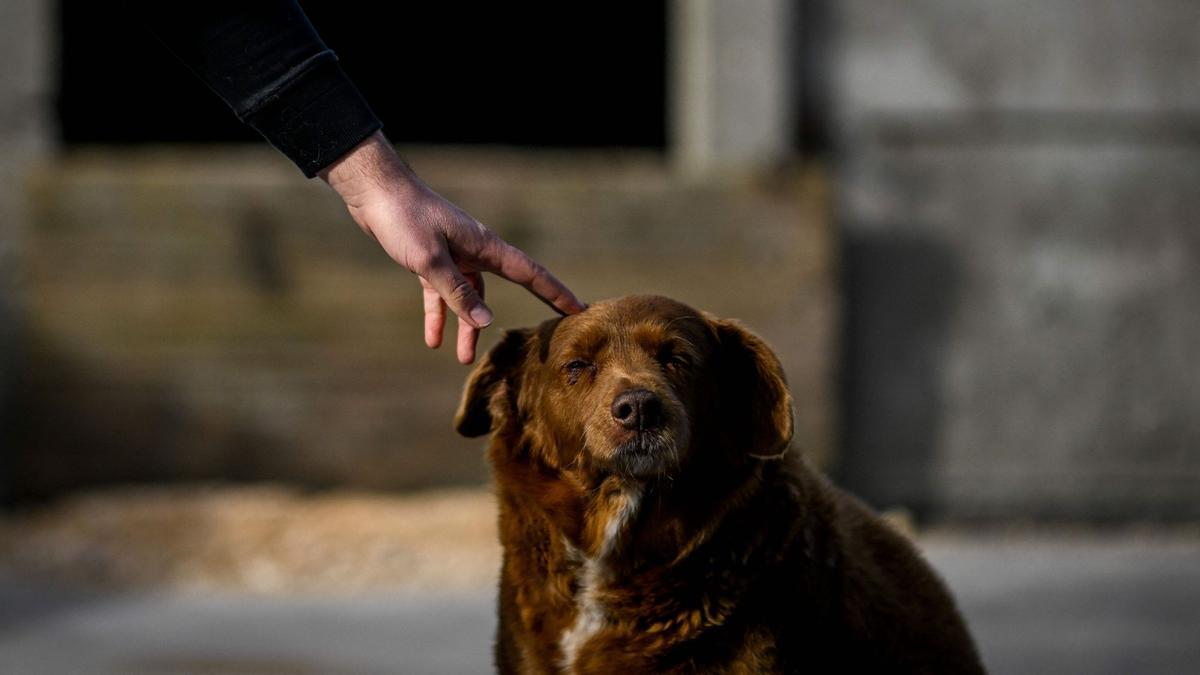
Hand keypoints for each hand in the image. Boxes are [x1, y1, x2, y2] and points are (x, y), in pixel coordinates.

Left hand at [320, 131, 584, 363]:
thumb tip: (485, 323)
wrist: (375, 192)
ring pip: (467, 298)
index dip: (556, 292)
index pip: (531, 274)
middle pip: (501, 291)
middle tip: (535, 344)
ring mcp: (454, 255)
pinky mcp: (431, 259)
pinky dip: (438, 315)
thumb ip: (456, 293)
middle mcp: (475, 252)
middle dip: (513, 317)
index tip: (579, 309)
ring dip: (466, 327)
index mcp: (485, 247)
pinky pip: (441, 293)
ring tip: (463, 360)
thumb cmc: (405, 219)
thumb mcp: (431, 261)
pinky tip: (432, 340)